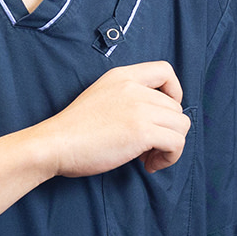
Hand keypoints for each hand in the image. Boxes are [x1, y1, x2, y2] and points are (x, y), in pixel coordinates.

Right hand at [37, 61, 189, 177]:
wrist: (55, 144)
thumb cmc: (74, 129)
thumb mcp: (102, 96)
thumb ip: (128, 97)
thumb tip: (158, 117)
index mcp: (123, 76)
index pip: (166, 71)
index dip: (174, 92)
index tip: (162, 115)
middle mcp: (134, 88)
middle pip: (176, 107)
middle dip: (167, 130)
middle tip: (147, 148)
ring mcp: (139, 109)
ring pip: (181, 126)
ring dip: (171, 146)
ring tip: (148, 157)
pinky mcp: (141, 132)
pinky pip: (176, 143)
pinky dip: (169, 158)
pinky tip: (148, 165)